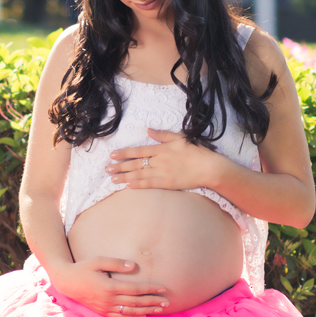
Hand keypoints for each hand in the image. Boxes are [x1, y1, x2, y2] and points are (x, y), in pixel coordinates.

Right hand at [49, 256, 168, 316]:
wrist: (67, 282)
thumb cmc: (83, 268)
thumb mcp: (98, 261)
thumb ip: (116, 263)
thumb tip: (134, 266)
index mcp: (110, 287)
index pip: (136, 289)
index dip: (151, 289)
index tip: (163, 288)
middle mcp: (109, 300)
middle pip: (136, 303)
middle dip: (153, 302)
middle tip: (167, 302)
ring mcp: (105, 308)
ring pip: (131, 312)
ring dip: (146, 311)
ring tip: (159, 310)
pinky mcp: (102, 312)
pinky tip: (143, 315)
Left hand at [106, 128, 222, 190]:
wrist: (208, 167)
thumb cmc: (196, 152)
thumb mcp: (179, 138)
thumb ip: (163, 135)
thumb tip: (149, 130)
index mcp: (161, 149)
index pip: (138, 151)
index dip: (124, 153)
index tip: (113, 155)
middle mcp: (159, 161)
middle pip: (135, 164)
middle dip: (119, 166)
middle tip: (107, 169)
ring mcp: (162, 173)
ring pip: (139, 174)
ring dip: (125, 176)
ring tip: (113, 179)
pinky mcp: (167, 184)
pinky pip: (149, 184)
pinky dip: (138, 184)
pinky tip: (128, 185)